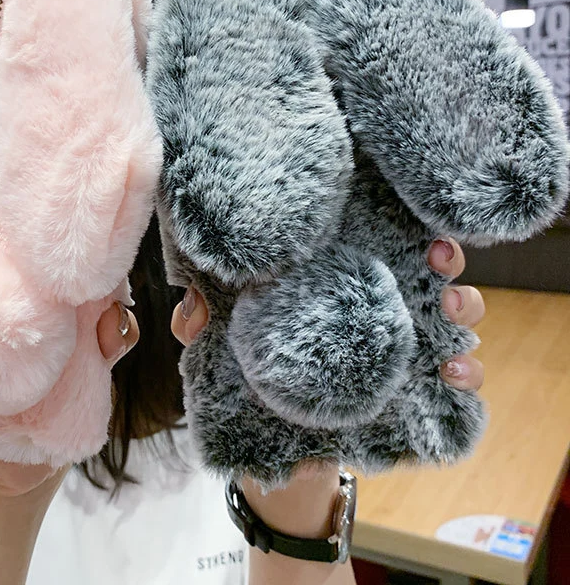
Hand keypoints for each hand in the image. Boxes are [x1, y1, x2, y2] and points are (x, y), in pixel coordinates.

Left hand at [171, 235, 484, 390]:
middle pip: (421, 268)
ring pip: (448, 316)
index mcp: (331, 280)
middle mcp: (372, 306)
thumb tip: (194, 313)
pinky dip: (466, 374)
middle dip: (441, 257)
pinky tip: (457, 373)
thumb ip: (202, 321)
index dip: (393, 220)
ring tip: (453, 309)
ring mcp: (395, 348)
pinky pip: (451, 381)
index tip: (404, 212)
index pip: (371, 237)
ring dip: (462, 306)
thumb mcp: (217, 342)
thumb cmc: (242, 374)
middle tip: (438, 257)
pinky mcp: (408, 393)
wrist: (263, 447)